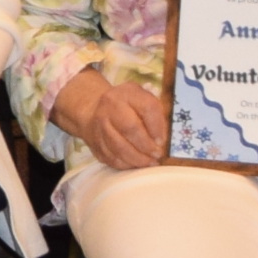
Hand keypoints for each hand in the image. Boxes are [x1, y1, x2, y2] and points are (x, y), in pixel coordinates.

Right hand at [51, 73, 167, 172]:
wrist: (94, 109)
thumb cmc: (127, 106)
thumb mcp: (142, 99)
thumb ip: (155, 113)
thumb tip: (163, 139)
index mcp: (128, 93)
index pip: (147, 107)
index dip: (157, 127)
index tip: (162, 141)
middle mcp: (110, 106)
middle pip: (131, 129)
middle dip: (147, 146)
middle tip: (157, 154)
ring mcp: (100, 125)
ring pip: (119, 147)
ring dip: (138, 159)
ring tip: (150, 162)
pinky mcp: (95, 142)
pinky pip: (111, 158)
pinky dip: (126, 165)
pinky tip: (136, 164)